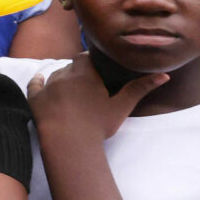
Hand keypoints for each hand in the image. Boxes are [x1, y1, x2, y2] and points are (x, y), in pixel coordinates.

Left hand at [27, 54, 164, 140]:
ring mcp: (47, 86)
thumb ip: (140, 88)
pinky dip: (38, 82)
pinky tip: (40, 80)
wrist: (68, 142)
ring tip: (70, 86)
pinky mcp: (34, 98)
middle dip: (78, 71)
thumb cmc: (97, 124)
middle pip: (71, 66)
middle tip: (86, 80)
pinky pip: (34, 85)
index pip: (85, 57)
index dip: (90, 60)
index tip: (96, 65)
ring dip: (62, 78)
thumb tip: (164, 75)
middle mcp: (64, 75)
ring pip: (55, 75)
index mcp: (84, 73)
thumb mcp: (122, 105)